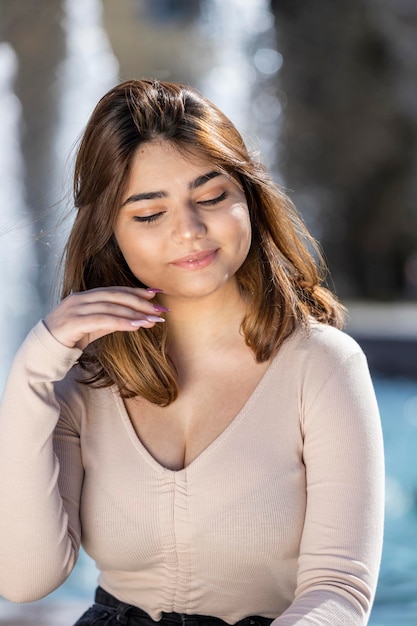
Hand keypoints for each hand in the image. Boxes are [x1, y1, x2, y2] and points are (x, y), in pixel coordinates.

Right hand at [43, 287, 166, 349]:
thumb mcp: (94, 327)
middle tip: (160, 309)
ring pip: (111, 308)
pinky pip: (102, 320)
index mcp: (85, 296)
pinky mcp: (73, 322)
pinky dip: (121, 322)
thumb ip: (112, 320)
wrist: (44, 350)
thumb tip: (137, 319)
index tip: (155, 294)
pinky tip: (136, 326)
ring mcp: (75, 309)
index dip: (135, 291)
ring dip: (134, 314)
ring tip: (152, 320)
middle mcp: (80, 299)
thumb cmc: (70, 337)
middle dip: (140, 302)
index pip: (114, 290)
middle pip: (115, 296)